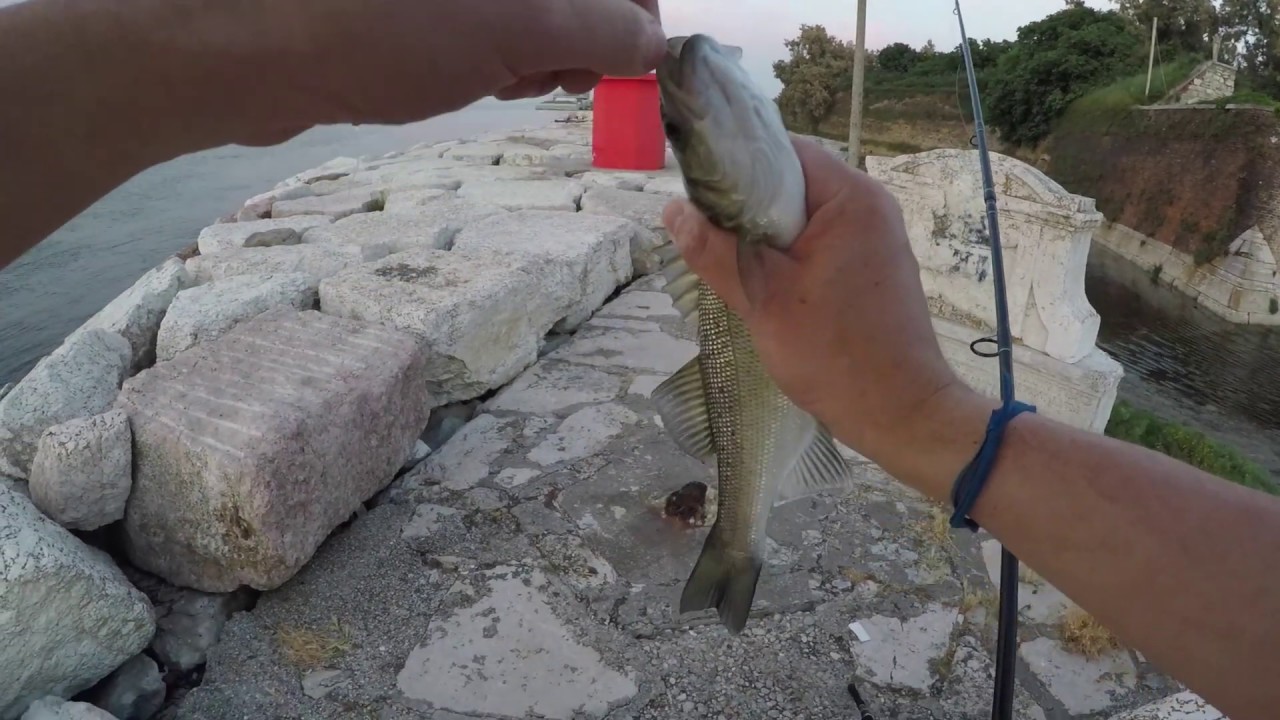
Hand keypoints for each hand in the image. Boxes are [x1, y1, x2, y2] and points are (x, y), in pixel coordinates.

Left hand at [234, 0, 664, 135]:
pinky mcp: (427, 2)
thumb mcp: (528, 27)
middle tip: (563, 78)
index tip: (635, 60)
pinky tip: (480, 77)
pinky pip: (494, 18)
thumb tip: (655, 42)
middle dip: (588, 32)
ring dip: (545, 49)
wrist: (261, 45)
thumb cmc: (397, 28)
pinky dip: (504, 50)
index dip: (638, 10)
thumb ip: (609, 28)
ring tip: (510, 79)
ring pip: (539, 8)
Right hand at [661, 138, 967, 463]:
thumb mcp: (763, 300)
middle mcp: (869, 205)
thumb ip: (715, 251)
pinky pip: (819, 242)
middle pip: (790, 182)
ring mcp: (874, 236)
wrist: (900, 412)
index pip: (781, 151)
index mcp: (850, 197)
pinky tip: (762, 283)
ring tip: (727, 261)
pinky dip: (788, 255)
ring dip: (763, 235)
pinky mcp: (871, 265)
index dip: (734, 165)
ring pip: (801, 217)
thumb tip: (673, 211)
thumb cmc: (834, 354)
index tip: (696, 191)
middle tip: (704, 233)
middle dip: (744, 206)